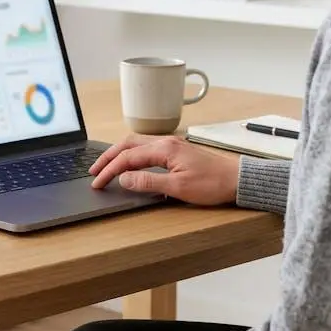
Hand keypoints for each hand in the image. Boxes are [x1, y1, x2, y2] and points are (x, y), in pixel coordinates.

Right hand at [89, 134, 239, 205]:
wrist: (237, 179)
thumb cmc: (212, 184)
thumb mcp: (178, 188)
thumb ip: (148, 182)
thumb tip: (124, 179)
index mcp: (164, 149)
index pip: (127, 157)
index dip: (109, 170)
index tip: (97, 182)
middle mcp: (166, 141)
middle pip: (128, 144)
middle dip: (108, 157)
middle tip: (94, 170)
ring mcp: (172, 144)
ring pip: (137, 143)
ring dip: (119, 153)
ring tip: (106, 165)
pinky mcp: (177, 149)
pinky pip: (147, 146)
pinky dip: (132, 153)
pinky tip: (130, 162)